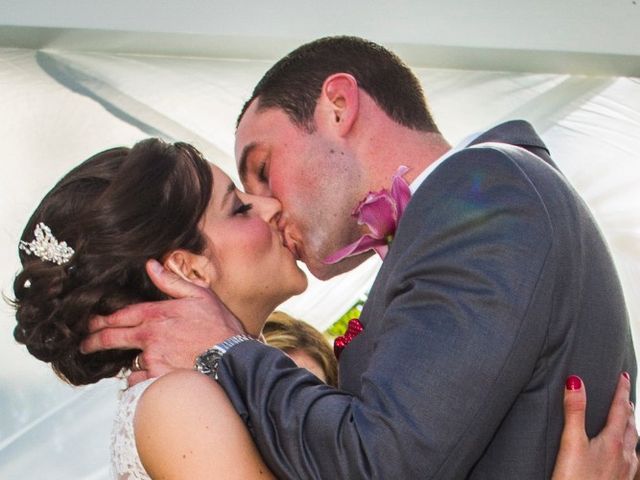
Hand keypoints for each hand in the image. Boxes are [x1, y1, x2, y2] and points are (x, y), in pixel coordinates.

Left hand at [80, 259, 244, 383]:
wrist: (232, 358)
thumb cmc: (220, 327)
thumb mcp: (199, 295)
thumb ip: (171, 281)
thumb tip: (151, 264)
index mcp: (157, 314)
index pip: (120, 315)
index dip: (101, 319)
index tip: (90, 323)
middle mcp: (150, 336)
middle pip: (112, 338)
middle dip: (94, 341)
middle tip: (85, 345)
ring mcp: (152, 359)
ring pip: (128, 362)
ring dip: (130, 363)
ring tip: (137, 365)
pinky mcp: (158, 379)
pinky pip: (138, 382)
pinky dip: (141, 382)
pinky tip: (150, 380)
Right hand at [551, 373, 637, 479]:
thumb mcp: (571, 442)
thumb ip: (574, 411)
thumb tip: (576, 381)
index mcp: (612, 442)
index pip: (619, 409)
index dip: (621, 390)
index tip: (623, 376)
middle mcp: (625, 456)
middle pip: (630, 426)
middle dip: (628, 408)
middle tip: (625, 395)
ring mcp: (625, 473)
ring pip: (634, 444)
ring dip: (631, 429)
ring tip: (628, 421)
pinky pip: (634, 463)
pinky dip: (632, 452)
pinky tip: (628, 458)